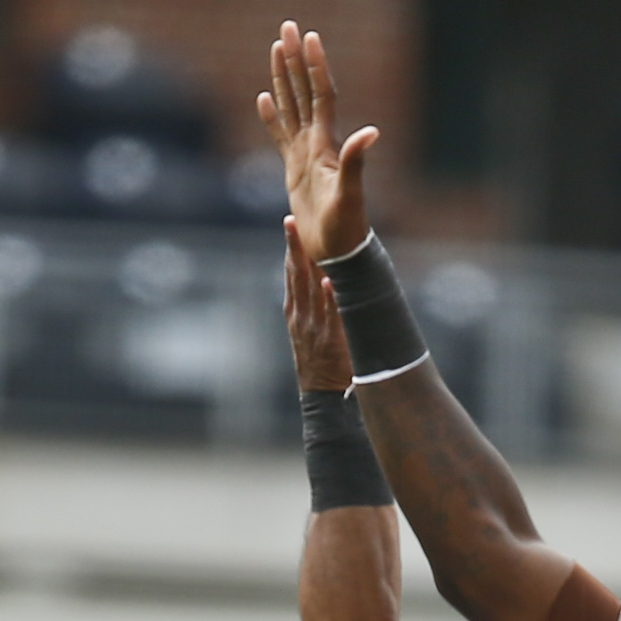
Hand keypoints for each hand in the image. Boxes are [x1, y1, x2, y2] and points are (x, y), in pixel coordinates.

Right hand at [258, 19, 374, 263]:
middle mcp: (317, 142)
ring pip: (292, 106)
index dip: (315, 65)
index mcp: (327, 143)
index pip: (321, 94)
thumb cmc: (346, 226)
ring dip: (283, 78)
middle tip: (287, 27)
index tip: (309, 36)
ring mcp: (304, 155)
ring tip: (275, 49)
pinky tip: (263, 99)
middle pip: (304, 91)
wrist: (338, 251)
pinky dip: (271, 117)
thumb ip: (356, 161)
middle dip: (295, 59)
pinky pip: (279, 136)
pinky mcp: (294, 170)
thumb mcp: (350, 194)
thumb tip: (372, 132)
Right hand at [283, 217, 352, 388]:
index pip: (291, 274)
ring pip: (310, 289)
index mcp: (294, 312)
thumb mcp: (308, 333)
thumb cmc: (321, 364)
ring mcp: (314, 327)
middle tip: (290, 221)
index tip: (290, 224)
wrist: (323, 398)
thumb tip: (322, 277)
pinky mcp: (330, 340)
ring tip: (307, 240)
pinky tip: (329, 280)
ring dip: (309, 263)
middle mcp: (300, 316)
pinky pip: (330, 315)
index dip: (291, 249)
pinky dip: (329, 297)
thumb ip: (312, 307)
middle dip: (293, 247)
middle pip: (295, 275)